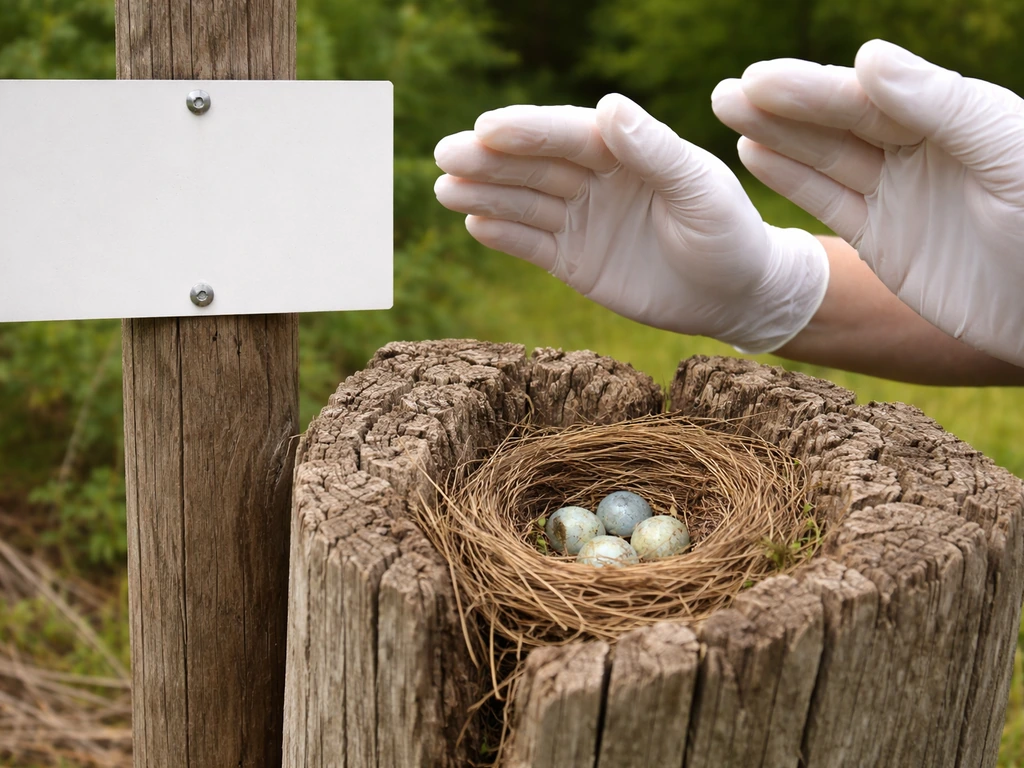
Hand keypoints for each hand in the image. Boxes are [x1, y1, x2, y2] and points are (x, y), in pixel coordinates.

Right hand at [433, 94, 828, 352]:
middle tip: (446, 154)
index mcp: (627, 150)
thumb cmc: (729, 234)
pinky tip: (474, 223)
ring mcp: (581, 219)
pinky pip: (531, 245)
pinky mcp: (572, 261)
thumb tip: (609, 106)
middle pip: (535, 164)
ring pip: (525, 202)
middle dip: (490, 159)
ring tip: (445, 188)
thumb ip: (655, 152)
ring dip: (485, 193)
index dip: (529, 130)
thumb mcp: (700, 191)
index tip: (488, 127)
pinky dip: (503, 235)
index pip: (570, 134)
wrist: (735, 297)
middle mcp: (597, 179)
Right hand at [712, 39, 1023, 365]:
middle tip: (728, 90)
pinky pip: (829, 201)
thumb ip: (942, 106)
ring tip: (728, 109)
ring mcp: (901, 193)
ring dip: (776, 133)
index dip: (817, 88)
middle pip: (842, 120)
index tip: (764, 79)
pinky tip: (752, 153)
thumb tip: (868, 58)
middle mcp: (924, 148)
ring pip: (827, 157)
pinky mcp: (885, 239)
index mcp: (958, 117)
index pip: (874, 97)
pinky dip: (790, 177)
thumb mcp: (1009, 156)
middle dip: (784, 104)